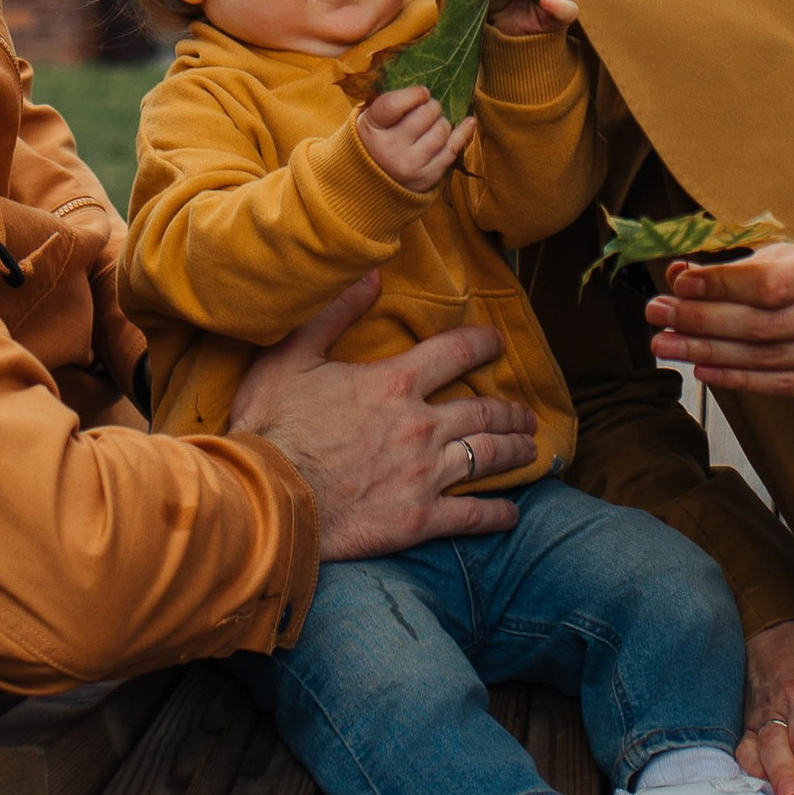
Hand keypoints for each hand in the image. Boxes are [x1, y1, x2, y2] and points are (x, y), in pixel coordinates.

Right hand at [227, 274, 536, 557]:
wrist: (265, 500)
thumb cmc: (271, 426)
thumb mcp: (291, 356)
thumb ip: (334, 314)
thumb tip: (370, 275)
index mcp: (394, 383)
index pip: (455, 352)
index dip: (482, 343)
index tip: (497, 342)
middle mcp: (421, 426)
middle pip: (483, 410)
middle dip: (510, 410)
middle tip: (525, 412)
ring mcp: (424, 475)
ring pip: (488, 457)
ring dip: (515, 451)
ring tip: (529, 449)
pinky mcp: (418, 519)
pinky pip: (472, 515)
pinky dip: (498, 514)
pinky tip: (512, 513)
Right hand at [355, 83, 474, 193]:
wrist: (372, 181)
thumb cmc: (376, 138)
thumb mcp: (371, 117)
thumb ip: (390, 100)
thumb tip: (426, 87)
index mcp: (371, 128)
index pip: (394, 104)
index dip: (414, 94)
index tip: (422, 92)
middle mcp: (389, 148)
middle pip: (425, 115)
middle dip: (432, 106)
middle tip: (428, 108)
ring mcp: (409, 165)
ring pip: (442, 131)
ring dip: (442, 122)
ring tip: (434, 123)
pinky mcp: (426, 177)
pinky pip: (452, 149)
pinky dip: (463, 132)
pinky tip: (468, 122)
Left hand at [647, 220, 793, 399]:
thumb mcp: (793, 248)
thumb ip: (739, 264)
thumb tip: (680, 276)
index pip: (770, 282)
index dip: (719, 287)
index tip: (676, 284)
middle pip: (764, 325)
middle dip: (702, 321)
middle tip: (658, 317)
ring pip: (769, 358)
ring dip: (709, 353)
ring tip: (668, 345)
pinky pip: (784, 385)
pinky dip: (738, 378)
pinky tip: (704, 369)